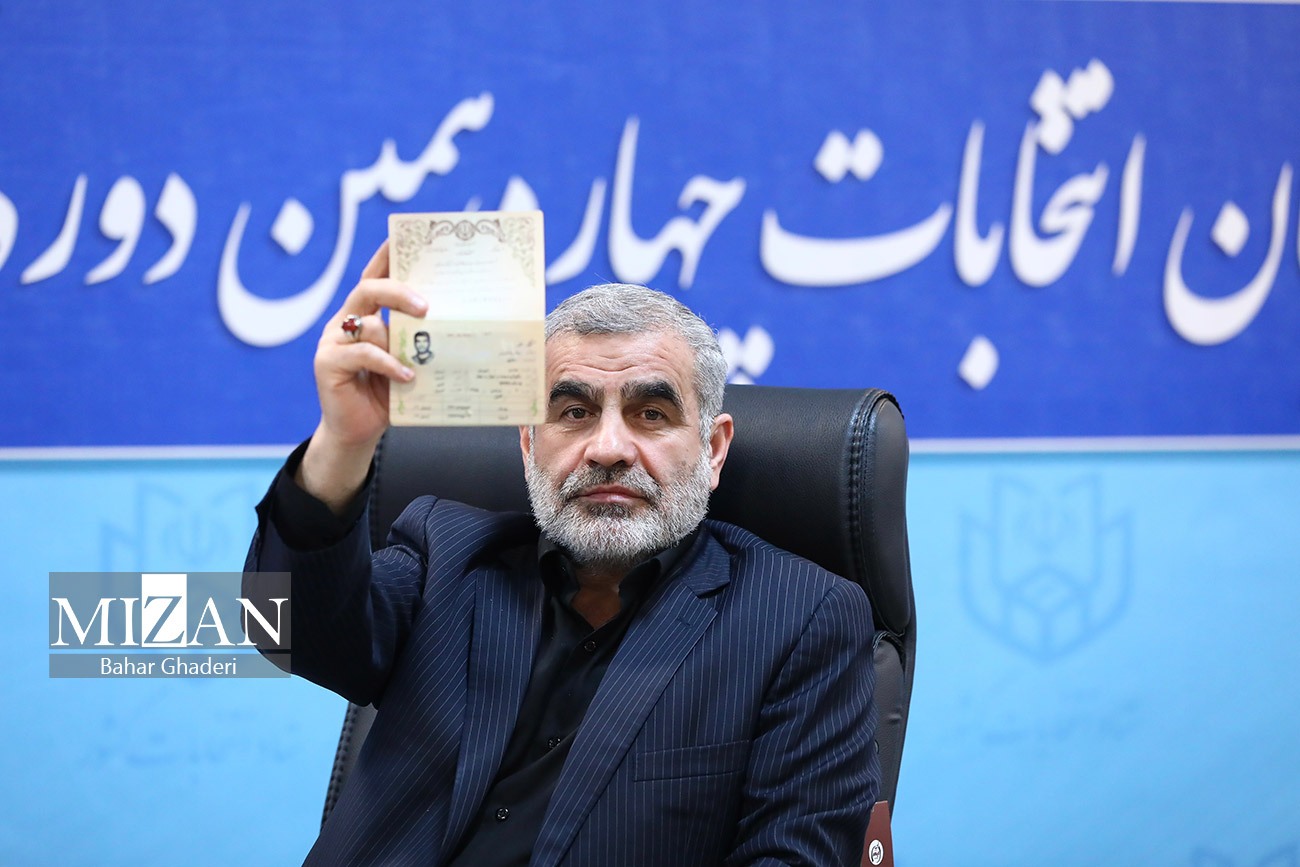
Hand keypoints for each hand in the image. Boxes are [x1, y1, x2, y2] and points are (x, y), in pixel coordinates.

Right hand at [298, 242, 428, 510]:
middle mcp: (347, 321)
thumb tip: (454, 323)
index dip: (386, 256)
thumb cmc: (388, 394)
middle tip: (426, 306)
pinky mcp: (327, 363)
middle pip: (368, 289)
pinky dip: (387, 363)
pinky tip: (407, 376)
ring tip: (420, 351)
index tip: (403, 238)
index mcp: (366, 314)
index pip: (375, 275)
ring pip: (365, 321)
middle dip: (398, 290)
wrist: (358, 431)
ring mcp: (334, 340)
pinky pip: (361, 353)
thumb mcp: (408, 362)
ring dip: (396, 335)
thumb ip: (418, 341)